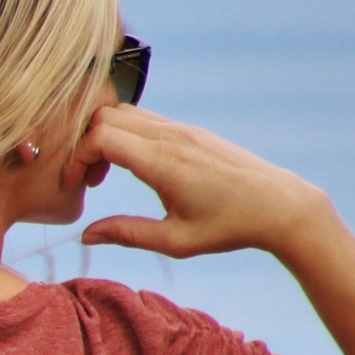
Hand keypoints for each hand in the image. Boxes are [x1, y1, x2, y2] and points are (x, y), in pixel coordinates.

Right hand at [66, 104, 331, 259]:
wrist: (279, 205)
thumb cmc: (229, 227)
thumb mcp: (176, 242)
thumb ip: (127, 234)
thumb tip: (86, 236)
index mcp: (164, 162)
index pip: (100, 138)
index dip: (76, 159)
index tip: (75, 186)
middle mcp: (171, 137)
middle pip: (105, 117)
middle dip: (84, 145)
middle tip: (87, 180)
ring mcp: (182, 129)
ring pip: (123, 112)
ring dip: (104, 137)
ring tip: (105, 174)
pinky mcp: (190, 130)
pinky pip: (144, 118)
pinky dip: (124, 134)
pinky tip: (131, 165)